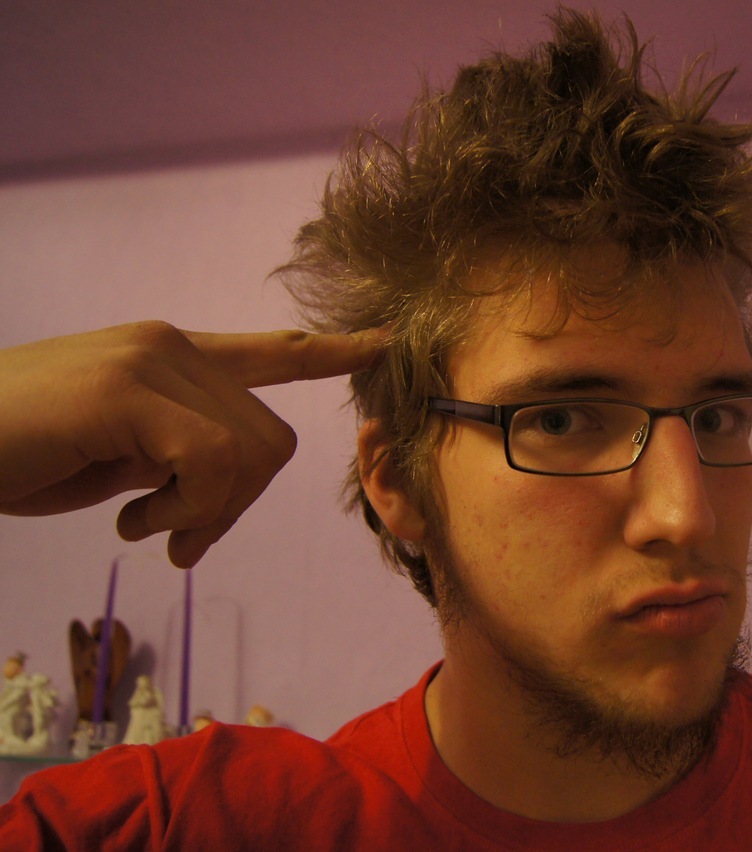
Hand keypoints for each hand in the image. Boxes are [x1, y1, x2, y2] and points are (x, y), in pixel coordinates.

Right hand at [0, 321, 383, 566]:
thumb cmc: (17, 454)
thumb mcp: (116, 461)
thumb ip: (178, 459)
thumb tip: (222, 493)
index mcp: (172, 357)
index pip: (272, 351)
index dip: (332, 353)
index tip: (385, 345)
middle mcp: (171, 345)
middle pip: (272, 441)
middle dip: (238, 507)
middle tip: (176, 536)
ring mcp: (152, 360)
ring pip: (251, 454)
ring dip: (206, 514)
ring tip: (144, 525)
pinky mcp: (129, 389)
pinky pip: (212, 463)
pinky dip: (185, 511)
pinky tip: (132, 523)